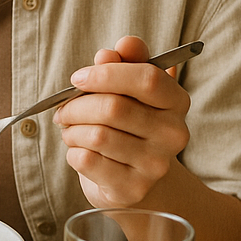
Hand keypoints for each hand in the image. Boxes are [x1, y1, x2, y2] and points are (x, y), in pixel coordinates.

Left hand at [53, 36, 190, 207]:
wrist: (138, 180)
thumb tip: (111, 51)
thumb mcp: (130, 90)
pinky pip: (87, 160)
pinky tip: (79, 151)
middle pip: (113, 108)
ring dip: (72, 130)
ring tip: (71, 130)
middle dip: (77, 105)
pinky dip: (73, 152)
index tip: (78, 78)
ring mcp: (156, 165)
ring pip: (97, 135)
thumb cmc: (130, 125)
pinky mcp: (132, 189)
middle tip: (64, 109)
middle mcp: (173, 134)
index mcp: (176, 101)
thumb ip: (124, 63)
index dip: (106, 74)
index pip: (146, 78)